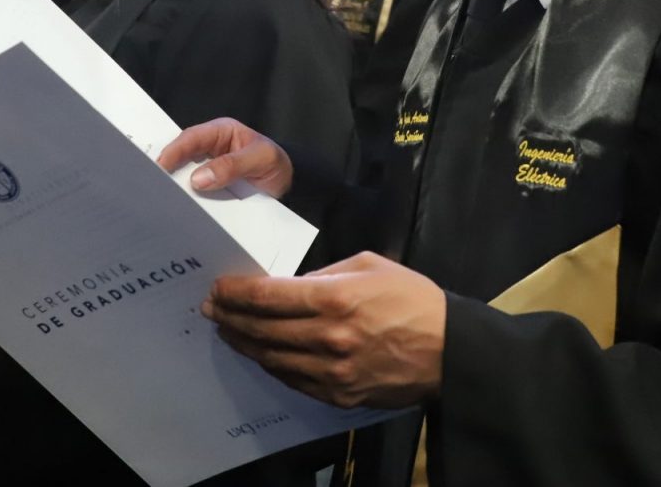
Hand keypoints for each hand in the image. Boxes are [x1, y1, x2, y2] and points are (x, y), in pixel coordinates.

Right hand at [156, 118, 292, 198]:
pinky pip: (196, 195)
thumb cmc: (276, 163)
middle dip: (167, 171)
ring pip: (185, 178)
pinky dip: (189, 202)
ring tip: (161, 201)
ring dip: (176, 189)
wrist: (289, 186)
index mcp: (220, 133)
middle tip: (154, 187)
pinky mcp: (210, 190)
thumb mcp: (261, 159)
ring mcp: (209, 171)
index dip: (173, 151)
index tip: (160, 167)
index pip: (191, 138)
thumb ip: (233, 165)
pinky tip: (181, 212)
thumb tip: (200, 178)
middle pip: (182, 158)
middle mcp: (210, 150)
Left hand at [203, 252, 445, 408]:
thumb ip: (326, 274)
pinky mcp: (339, 395)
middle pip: (263, 329)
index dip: (237, 292)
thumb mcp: (370, 266)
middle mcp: (329, 337)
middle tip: (212, 309)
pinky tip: (261, 353)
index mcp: (336, 299)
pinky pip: (293, 380)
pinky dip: (271, 365)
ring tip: (228, 330)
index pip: (269, 296)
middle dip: (231, 317)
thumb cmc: (412, 299)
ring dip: (245, 343)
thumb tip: (292, 286)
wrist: (448, 349)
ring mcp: (332, 371)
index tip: (219, 288)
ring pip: (272, 358)